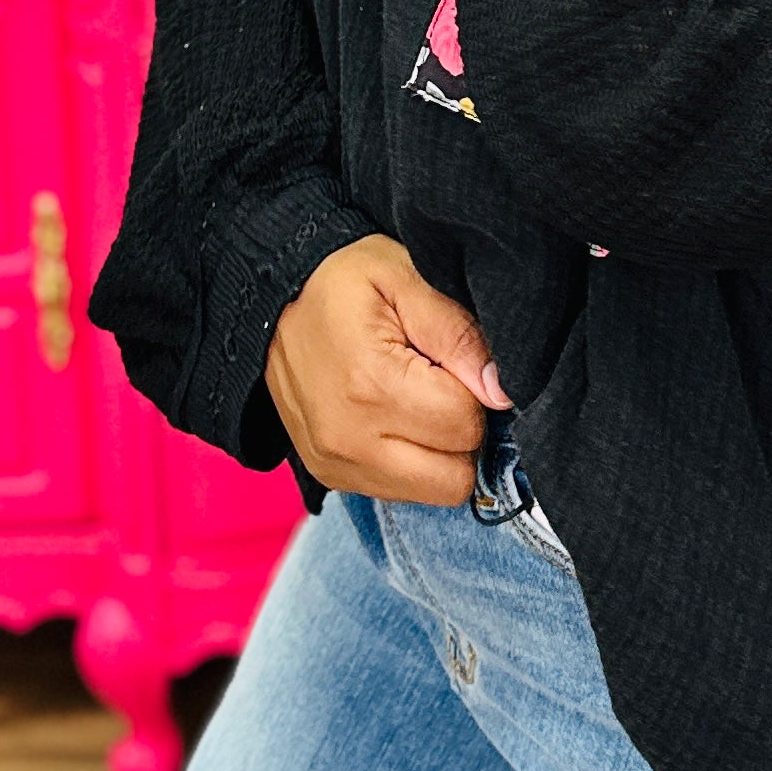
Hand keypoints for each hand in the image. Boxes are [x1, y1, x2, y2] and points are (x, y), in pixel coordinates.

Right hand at [264, 234, 511, 504]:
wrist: (271, 299)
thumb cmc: (343, 280)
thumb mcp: (406, 277)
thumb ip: (459, 333)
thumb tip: (500, 391)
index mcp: (371, 386)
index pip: (467, 425)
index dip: (475, 390)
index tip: (450, 359)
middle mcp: (350, 440)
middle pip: (455, 476)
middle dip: (462, 430)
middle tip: (441, 384)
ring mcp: (335, 465)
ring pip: (433, 493)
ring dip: (440, 452)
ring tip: (417, 398)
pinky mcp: (329, 476)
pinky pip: (401, 493)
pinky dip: (412, 463)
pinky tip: (396, 417)